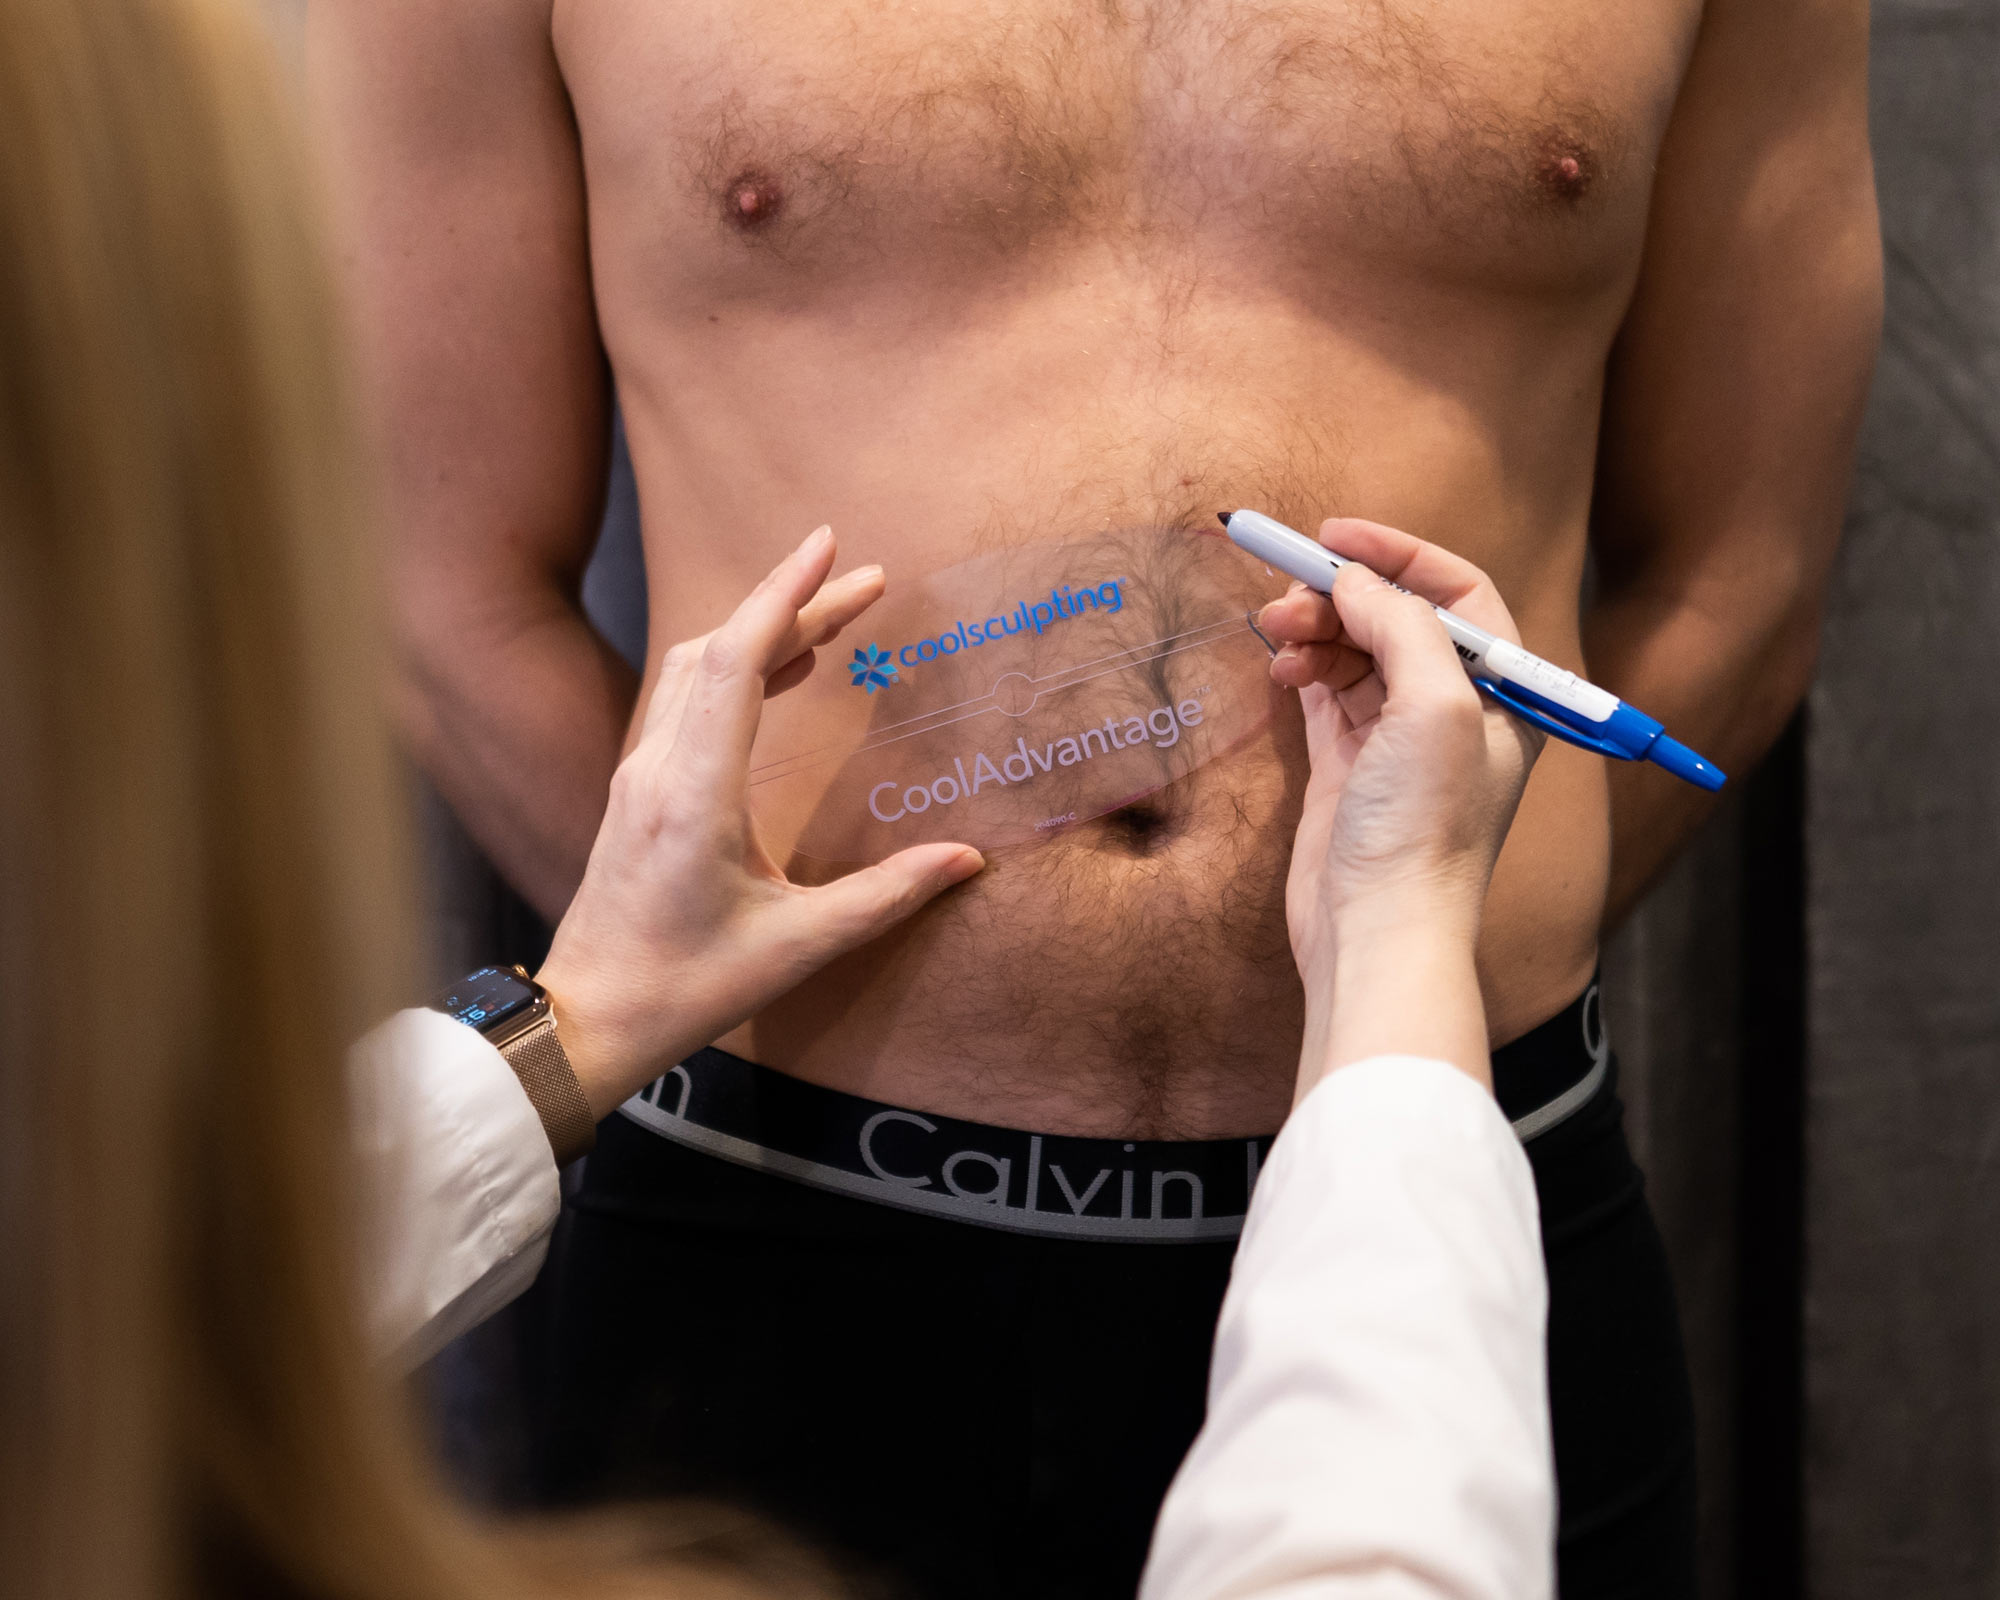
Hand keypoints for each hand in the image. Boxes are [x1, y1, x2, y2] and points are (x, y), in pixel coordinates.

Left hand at [536, 527, 984, 1118]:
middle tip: (866, 579)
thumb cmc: (684, 988)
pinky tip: (780, 673)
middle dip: (793, 602)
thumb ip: (885, 897)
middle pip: (720, 648)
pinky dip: (737, 667)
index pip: (737, 660)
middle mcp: (658, 766)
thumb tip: (966, 859)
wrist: (587, 1019)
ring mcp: (640, 774)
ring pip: (696, 668)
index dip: (786, 595)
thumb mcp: (797, 948)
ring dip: (762, 631)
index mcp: (694, 791)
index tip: (830, 545)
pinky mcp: (638, 790)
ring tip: (832, 616)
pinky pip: (685, 700)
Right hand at [1258, 520, 1542, 1097]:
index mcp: (1503, 693)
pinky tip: (1279, 666)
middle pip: (1396, 618)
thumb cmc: (1426, 830)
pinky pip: (1326, 692)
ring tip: (1273, 632)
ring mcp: (1400, 741)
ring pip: (1354, 651)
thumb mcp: (1436, 707)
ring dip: (1313, 629)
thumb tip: (1356, 579)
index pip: (1458, 592)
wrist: (1379, 931)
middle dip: (1341, 594)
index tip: (1334, 536)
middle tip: (1285, 590)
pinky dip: (1302, 667)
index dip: (1398, 555)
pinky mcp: (1351, 769)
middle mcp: (1456, 711)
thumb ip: (1403, 626)